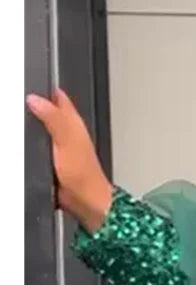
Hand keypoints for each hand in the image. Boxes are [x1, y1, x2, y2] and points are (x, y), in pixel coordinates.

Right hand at [26, 87, 112, 232]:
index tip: (31, 83)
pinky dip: (33, 146)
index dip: (46, 88)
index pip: (58, 97)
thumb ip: (52, 117)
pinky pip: (40, 149)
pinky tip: (26, 147)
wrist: (86, 201)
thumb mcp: (65, 139)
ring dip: (33, 126)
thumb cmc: (82, 174)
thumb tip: (35, 99)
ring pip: (44, 130)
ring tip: (20, 118)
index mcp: (73, 123)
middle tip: (20, 99)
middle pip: (49, 112)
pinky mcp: (55, 163)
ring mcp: (62, 148)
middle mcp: (68, 133)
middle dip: (35, 106)